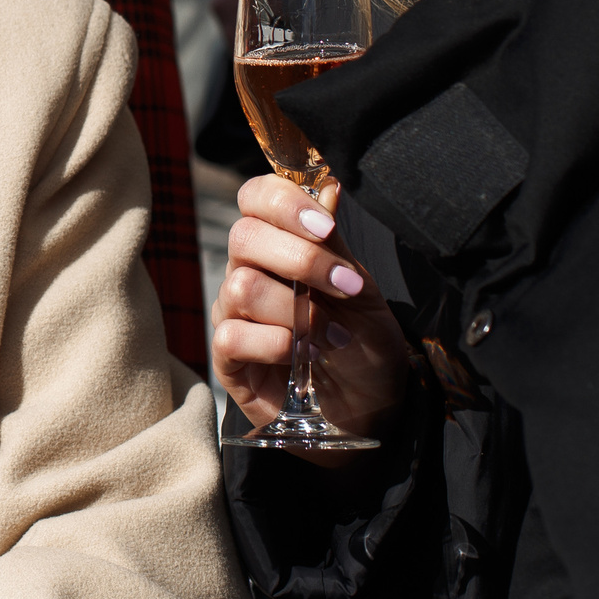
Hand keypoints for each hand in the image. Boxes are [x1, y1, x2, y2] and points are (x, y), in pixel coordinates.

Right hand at [212, 176, 409, 455]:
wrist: (370, 412)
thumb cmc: (364, 346)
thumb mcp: (361, 293)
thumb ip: (336, 247)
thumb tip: (328, 187)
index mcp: (279, 245)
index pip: (256, 198)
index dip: (283, 203)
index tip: (325, 227)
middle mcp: (248, 271)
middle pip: (243, 237)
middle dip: (300, 259)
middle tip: (344, 287)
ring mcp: (234, 315)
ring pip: (240, 285)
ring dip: (295, 310)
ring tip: (331, 335)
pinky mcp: (228, 359)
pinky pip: (232, 336)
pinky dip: (274, 343)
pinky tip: (302, 358)